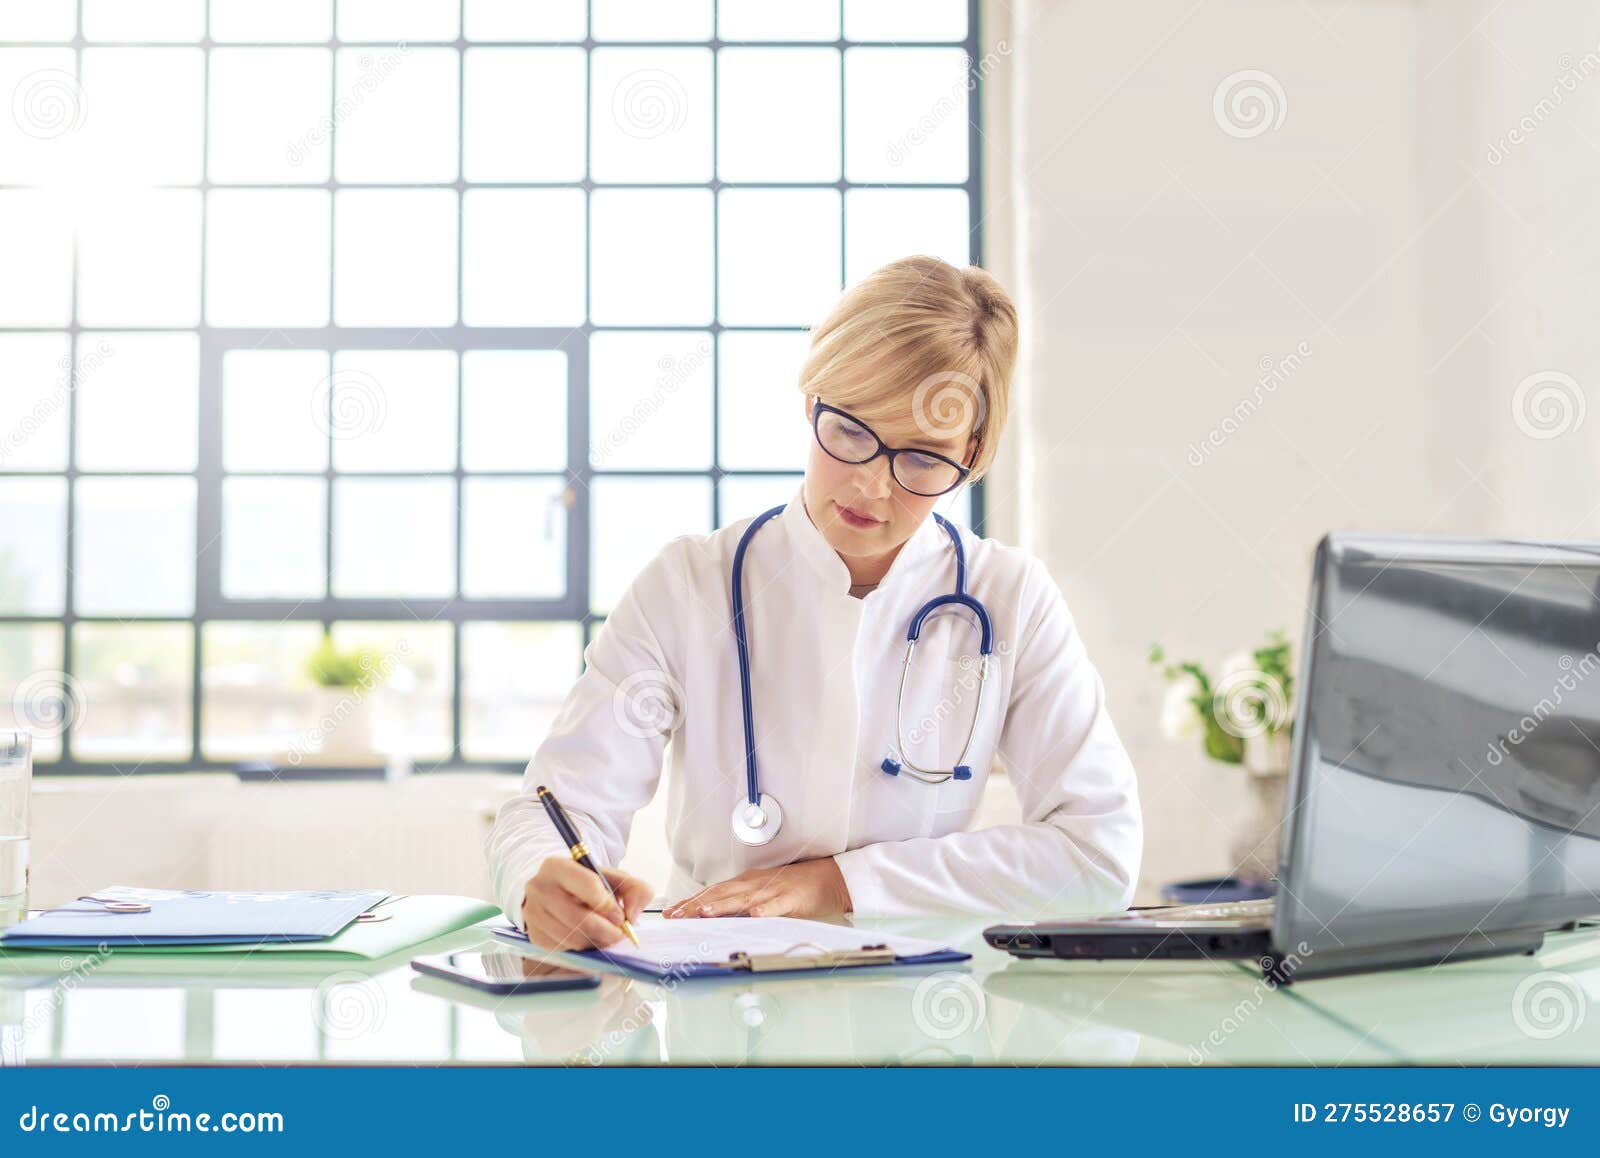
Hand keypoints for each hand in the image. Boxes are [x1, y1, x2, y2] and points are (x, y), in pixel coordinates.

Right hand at [520, 856, 652, 951]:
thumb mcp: (613, 878)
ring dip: (596, 942)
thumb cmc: (588, 885)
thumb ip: (636, 889)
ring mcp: (534, 914)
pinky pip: (565, 950)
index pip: (589, 886)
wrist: (557, 892)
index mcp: (557, 866)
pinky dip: (582, 949)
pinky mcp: (535, 936)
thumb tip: (632, 915)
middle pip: (580, 919)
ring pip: (573, 938)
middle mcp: (539, 888)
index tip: (620, 916)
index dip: (609, 905)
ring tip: (606, 935)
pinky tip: (589, 938)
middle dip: (607, 931)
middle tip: (619, 933)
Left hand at [662, 857, 851, 918]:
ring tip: (705, 913)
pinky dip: (766, 910)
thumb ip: (738, 905)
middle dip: (697, 905)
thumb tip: (711, 918)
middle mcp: (754, 884)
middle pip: (721, 895)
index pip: (712, 893)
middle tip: (677, 916)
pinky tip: (756, 916)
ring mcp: (772, 890)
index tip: (671, 913)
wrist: (827, 878)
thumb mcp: (760, 894)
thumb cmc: (793, 887)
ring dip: (723, 905)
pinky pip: (777, 905)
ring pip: (743, 899)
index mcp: (745, 884)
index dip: (690, 903)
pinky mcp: (792, 898)